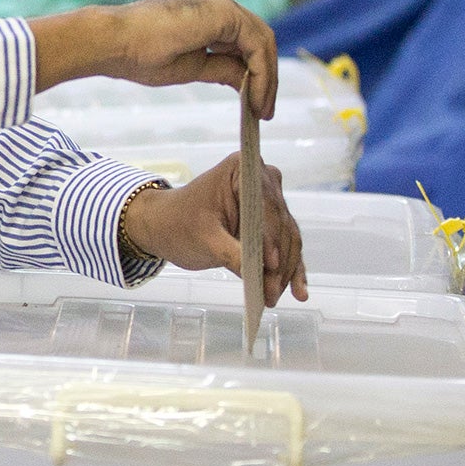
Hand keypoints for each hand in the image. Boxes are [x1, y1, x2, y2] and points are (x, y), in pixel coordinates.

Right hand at [30, 0, 279, 115]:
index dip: (252, 69)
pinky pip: (256, 43)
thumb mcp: (190, 66)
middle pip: (255, 37)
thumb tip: (245, 81)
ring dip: (266, 77)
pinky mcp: (223, 10)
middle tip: (263, 109)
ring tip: (260, 108)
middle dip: (264, 75)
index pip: (240, 37)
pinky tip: (252, 97)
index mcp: (203, 6)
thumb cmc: (136, 54)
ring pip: (261, 39)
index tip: (253, 101)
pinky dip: (260, 72)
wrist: (112, 42)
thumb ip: (219, 68)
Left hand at [122, 160, 309, 306]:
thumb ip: (232, 254)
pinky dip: (289, 269)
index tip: (270, 262)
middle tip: (272, 292)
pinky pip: (286, 247)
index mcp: (242, 168)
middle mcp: (264, 180)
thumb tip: (261, 274)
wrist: (166, 225)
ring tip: (275, 297)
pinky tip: (298, 291)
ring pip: (287, 239)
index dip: (270, 236)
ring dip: (284, 271)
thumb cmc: (178, 223)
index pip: (264, 206)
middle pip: (280, 225)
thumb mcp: (203, 239)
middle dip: (277, 262)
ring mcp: (271, 201)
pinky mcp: (272, 223)